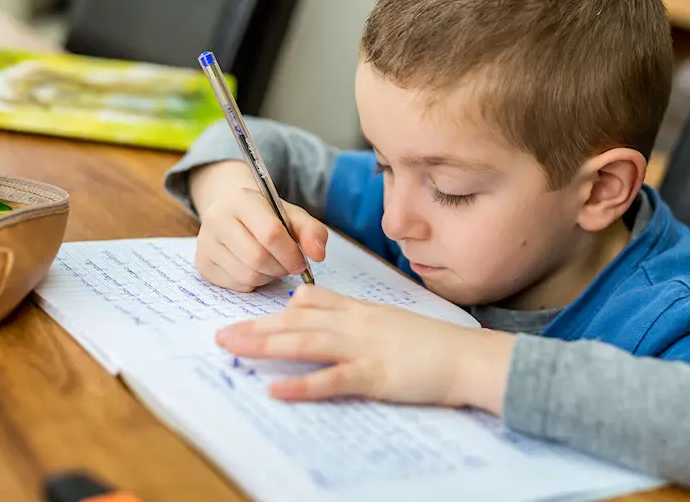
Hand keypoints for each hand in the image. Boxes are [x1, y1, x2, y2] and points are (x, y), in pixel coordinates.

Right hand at [194, 182, 327, 291]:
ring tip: (272, 265)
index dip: (291, 253)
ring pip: (247, 275)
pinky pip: (236, 285)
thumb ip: (312, 232)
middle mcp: (217, 218)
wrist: (235, 216)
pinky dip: (253, 283)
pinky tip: (256, 269)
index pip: (270, 233)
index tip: (301, 262)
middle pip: (258, 258)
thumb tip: (318, 255)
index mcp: (242, 200)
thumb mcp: (293, 217)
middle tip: (288, 266)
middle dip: (280, 268)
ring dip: (268, 277)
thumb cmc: (268, 217)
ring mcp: (206, 242)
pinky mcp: (203, 264)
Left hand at [214, 285, 514, 413]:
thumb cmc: (435, 345)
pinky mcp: (375, 375)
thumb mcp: (394, 324)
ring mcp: (365, 348)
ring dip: (265, 345)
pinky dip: (303, 384)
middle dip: (256, 327)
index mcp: (363, 312)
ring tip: (232, 349)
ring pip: (306, 342)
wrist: (468, 357)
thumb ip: (362, 322)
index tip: (252, 316)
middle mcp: (358, 324)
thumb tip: (333, 323)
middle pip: (298, 321)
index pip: (313, 302)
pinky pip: (333, 379)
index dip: (279, 310)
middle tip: (221, 334)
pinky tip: (276, 388)